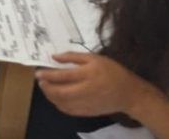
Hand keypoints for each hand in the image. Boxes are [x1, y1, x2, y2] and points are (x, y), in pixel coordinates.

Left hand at [37, 53, 151, 117]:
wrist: (129, 93)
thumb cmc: (112, 72)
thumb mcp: (95, 58)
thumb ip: (73, 56)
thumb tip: (54, 57)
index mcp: (88, 74)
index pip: (63, 76)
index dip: (48, 75)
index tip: (39, 73)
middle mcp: (86, 90)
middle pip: (60, 92)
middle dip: (46, 87)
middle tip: (40, 81)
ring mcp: (87, 103)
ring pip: (62, 103)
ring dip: (50, 96)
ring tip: (46, 88)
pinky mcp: (88, 112)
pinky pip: (69, 111)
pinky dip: (59, 105)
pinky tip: (56, 98)